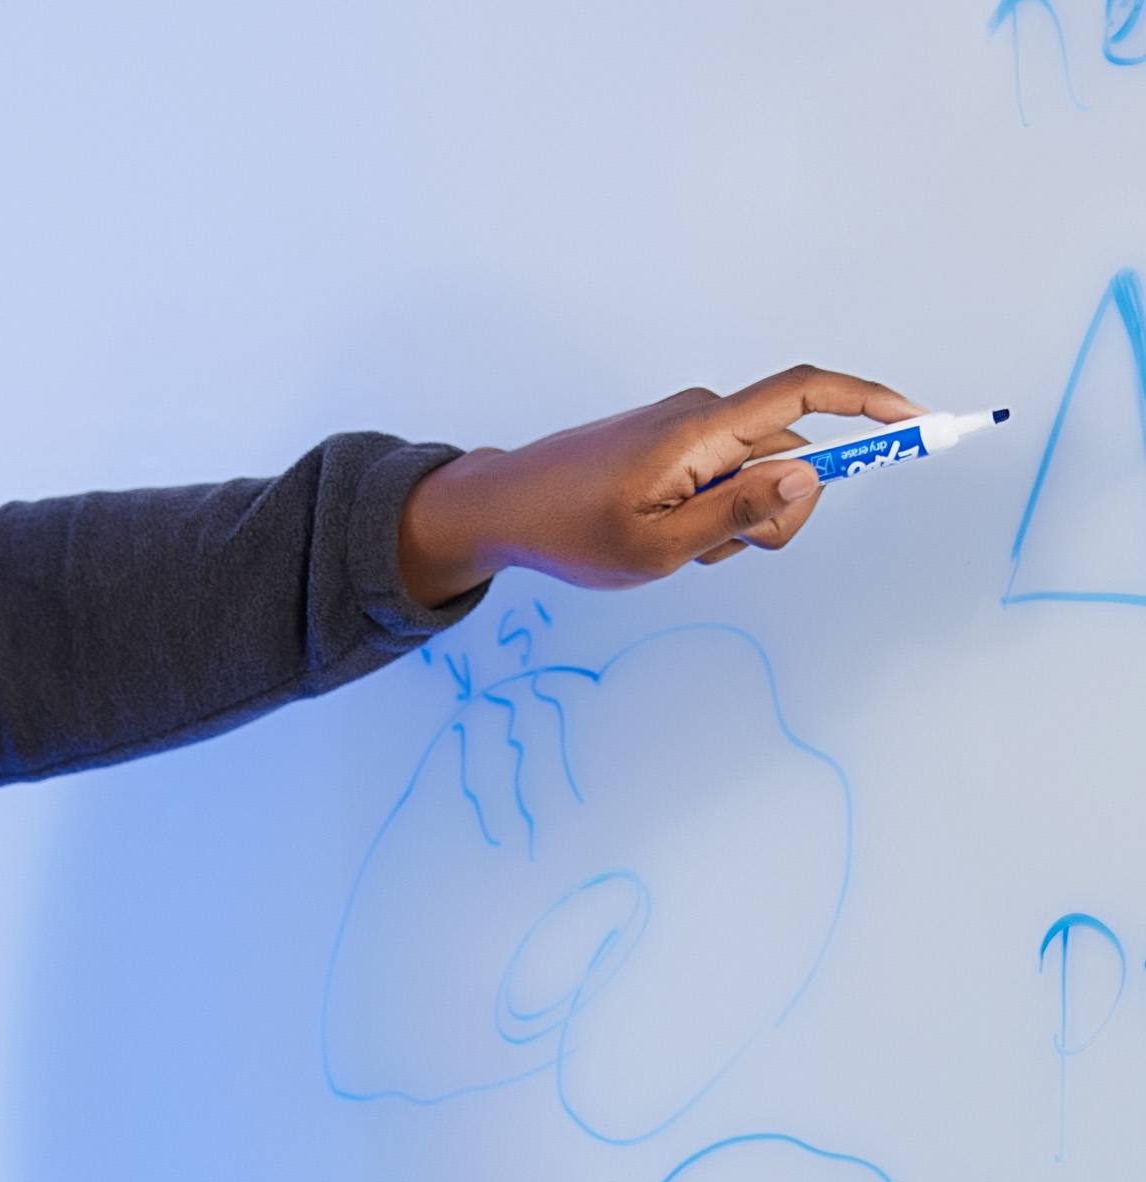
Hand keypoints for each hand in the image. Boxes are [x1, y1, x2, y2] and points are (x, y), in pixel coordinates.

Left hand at [395, 365, 923, 605]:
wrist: (498, 509)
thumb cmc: (567, 531)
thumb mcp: (659, 546)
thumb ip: (741, 513)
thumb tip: (813, 476)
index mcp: (699, 430)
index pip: (804, 394)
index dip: (870, 403)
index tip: (920, 421)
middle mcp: (699, 416)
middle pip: (792, 456)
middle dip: (777, 512)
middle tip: (714, 550)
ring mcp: (686, 429)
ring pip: (759, 477)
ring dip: (737, 522)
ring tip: (670, 542)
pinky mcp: (674, 444)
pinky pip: (725, 479)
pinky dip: (712, 514)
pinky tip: (662, 533)